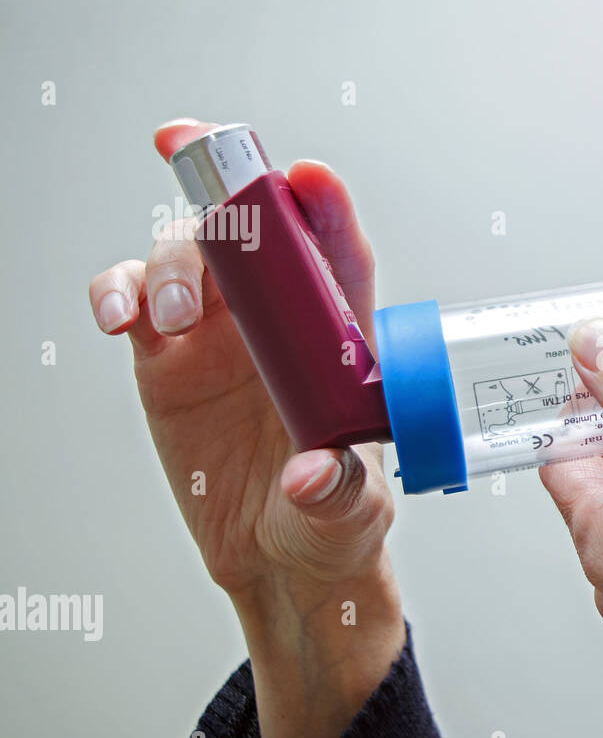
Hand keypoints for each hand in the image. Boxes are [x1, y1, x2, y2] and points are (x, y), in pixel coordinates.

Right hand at [88, 119, 402, 737]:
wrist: (276, 557)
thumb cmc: (332, 517)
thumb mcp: (351, 508)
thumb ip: (337, 488)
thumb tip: (309, 476)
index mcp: (339, 334)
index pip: (339, 253)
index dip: (325, 208)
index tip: (307, 179)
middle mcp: (280, 318)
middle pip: (252, 229)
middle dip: (227, 189)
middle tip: (204, 187)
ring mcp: (218, 331)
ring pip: (186, 253)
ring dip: (172, 264)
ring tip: (171, 318)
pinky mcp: (165, 357)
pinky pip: (132, 299)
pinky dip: (116, 292)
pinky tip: (118, 317)